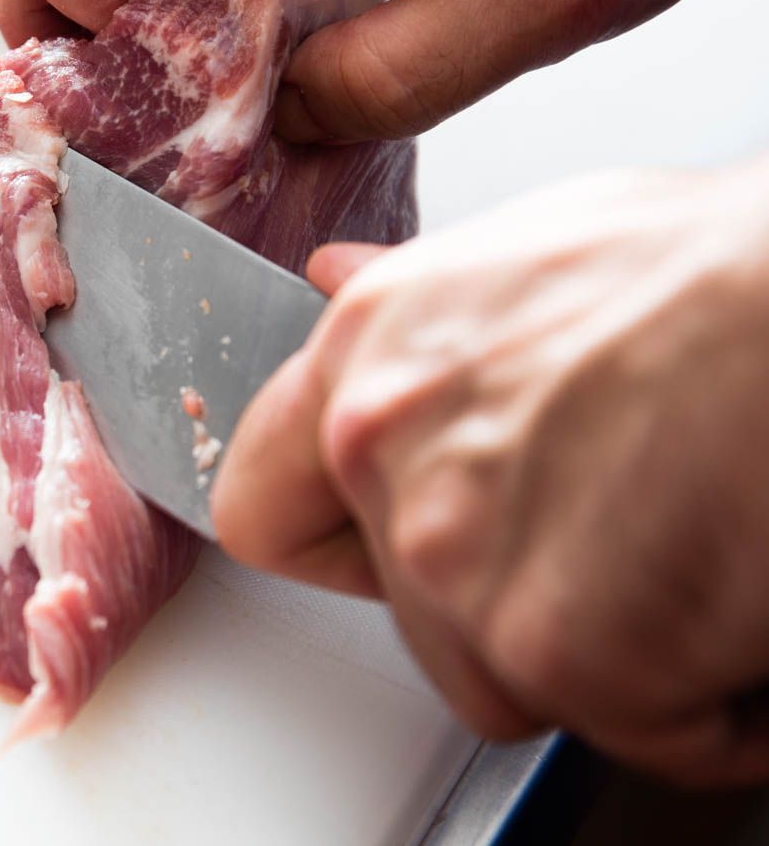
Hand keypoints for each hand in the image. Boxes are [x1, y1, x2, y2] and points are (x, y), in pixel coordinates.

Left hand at [211, 158, 768, 785]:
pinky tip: (734, 606)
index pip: (259, 511)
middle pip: (409, 612)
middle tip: (611, 534)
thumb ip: (411, 308)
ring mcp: (455, 556)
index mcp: (362, 360)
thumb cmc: (698, 272)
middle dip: (507, 600)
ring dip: (595, 654)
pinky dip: (694, 703)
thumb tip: (330, 275)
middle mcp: (381, 454)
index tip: (381, 554)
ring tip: (681, 556)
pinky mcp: (556, 645)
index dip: (333, 544)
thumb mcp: (518, 252)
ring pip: (501, 678)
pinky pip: (622, 728)